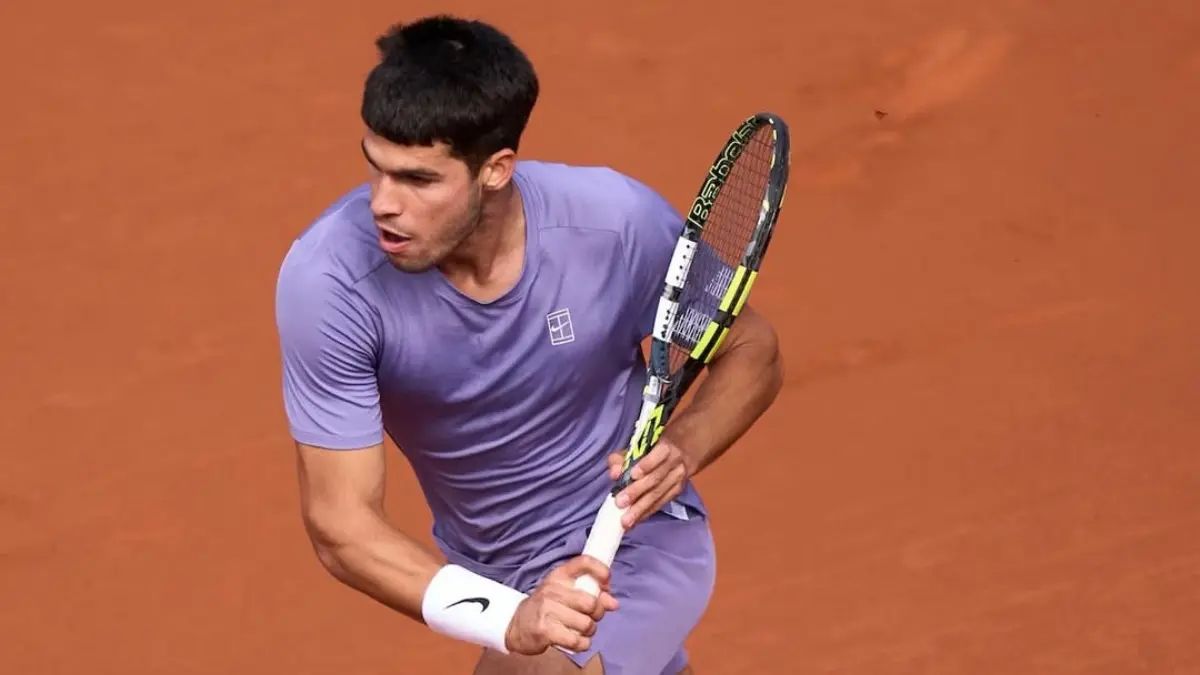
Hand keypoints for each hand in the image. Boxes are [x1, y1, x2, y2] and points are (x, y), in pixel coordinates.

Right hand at [504, 555, 619, 654]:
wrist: (516, 624)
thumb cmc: (546, 607)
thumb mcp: (565, 593)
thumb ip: (591, 594)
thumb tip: (614, 603)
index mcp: (559, 575)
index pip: (584, 562)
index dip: (601, 571)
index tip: (606, 584)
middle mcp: (553, 589)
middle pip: (591, 602)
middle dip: (597, 614)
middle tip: (589, 617)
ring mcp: (547, 609)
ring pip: (586, 623)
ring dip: (589, 631)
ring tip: (580, 630)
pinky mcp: (545, 630)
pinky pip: (576, 640)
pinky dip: (582, 644)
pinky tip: (577, 641)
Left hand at [607, 436, 694, 528]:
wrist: (680, 453)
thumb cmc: (650, 451)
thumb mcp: (634, 449)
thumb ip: (621, 458)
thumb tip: (615, 474)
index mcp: (665, 448)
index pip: (658, 455)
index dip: (646, 464)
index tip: (633, 475)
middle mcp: (675, 463)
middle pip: (656, 479)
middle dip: (637, 491)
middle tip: (620, 503)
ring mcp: (678, 479)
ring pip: (659, 495)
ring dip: (641, 508)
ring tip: (626, 520)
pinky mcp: (677, 491)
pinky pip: (661, 504)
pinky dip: (647, 513)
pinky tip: (635, 521)